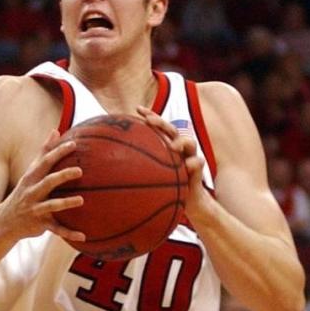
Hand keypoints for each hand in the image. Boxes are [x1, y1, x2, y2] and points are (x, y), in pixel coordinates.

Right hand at [0, 129, 85, 244]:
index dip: (58, 152)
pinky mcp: (40, 224)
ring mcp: (36, 209)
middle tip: (79, 170)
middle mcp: (33, 192)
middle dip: (62, 176)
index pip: (45, 161)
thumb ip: (43, 153)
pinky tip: (83, 236)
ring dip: (66, 203)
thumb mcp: (31, 172)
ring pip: (52, 205)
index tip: (73, 144)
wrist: (5, 222)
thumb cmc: (24, 192)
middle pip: (48, 181)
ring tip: (81, 200)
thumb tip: (55, 131)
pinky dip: (69, 233)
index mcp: (32, 178)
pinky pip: (56, 229)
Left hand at [135, 106, 208, 221]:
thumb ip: (136, 173)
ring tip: (173, 147)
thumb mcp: (149, 180)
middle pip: (171, 130)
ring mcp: (189, 157)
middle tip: (149, 121)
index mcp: (166, 147)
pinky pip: (198, 163)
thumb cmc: (165, 190)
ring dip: (181, 142)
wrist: (188, 201)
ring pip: (189, 142)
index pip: (158, 127)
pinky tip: (187, 166)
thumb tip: (111, 171)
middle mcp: (178, 148)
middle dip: (161, 123)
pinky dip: (193, 163)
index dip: (150, 116)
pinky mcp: (197, 169)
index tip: (137, 109)